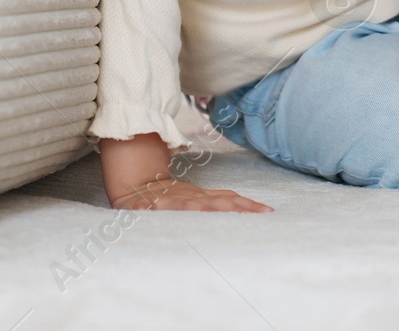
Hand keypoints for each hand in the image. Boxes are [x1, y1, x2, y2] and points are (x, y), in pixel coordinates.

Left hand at [110, 176, 271, 212]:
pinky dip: (243, 203)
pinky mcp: (205, 196)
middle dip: (241, 208)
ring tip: (267, 213)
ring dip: (247, 205)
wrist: (140, 182)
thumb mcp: (132, 206)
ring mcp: (201, 194)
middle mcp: (194, 197)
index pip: (199, 205)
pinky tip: (257, 209)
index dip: (215, 208)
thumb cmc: (136, 201)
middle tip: (262, 215)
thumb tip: (142, 207)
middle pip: (221, 201)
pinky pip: (228, 197)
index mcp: (177, 201)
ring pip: (228, 198)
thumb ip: (138, 208)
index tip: (232, 213)